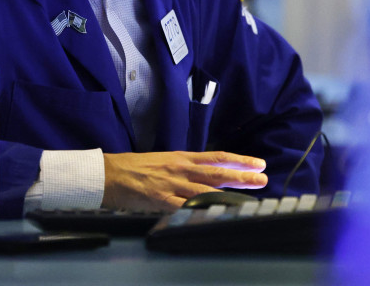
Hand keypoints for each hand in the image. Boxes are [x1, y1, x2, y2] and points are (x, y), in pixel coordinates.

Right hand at [101, 151, 267, 211]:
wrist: (106, 173)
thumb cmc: (131, 168)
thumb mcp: (161, 161)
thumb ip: (182, 169)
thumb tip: (201, 176)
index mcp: (180, 158)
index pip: (215, 157)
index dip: (237, 160)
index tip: (256, 163)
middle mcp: (179, 168)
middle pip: (216, 171)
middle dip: (242, 175)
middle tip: (263, 176)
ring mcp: (171, 183)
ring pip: (206, 188)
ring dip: (230, 192)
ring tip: (249, 195)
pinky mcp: (160, 198)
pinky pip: (185, 205)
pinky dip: (202, 209)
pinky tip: (216, 212)